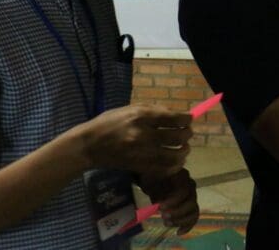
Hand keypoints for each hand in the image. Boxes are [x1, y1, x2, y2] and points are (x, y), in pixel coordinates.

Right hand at [75, 105, 192, 177]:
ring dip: (184, 151)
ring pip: (175, 155)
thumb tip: (177, 115)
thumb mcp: (130, 109)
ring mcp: (143, 152)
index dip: (187, 119)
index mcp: (142, 116)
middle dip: (187, 134)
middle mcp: (144, 134)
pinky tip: (175, 161)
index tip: (189, 119)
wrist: (89, 145)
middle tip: (187, 134)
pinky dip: (175, 165)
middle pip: (179, 137)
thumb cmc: (109, 123)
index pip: (175, 118)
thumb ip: (155, 110)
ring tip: (183, 148)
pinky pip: (165, 169)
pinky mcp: (140, 166)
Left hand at [139, 169, 198, 234]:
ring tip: (166, 224)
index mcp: (183, 177)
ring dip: (181, 220)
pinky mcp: (191, 207)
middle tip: (163, 217)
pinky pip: (193, 218)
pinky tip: (178, 232)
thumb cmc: (153, 178)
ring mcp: (192, 197)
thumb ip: (155, 187)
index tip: (159, 207)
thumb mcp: (152, 179)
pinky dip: (187, 226)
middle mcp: (191, 186)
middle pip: (191, 203)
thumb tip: (157, 202)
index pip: (184, 191)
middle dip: (177, 212)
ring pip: (194, 212)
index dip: (173, 201)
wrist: (155, 180)